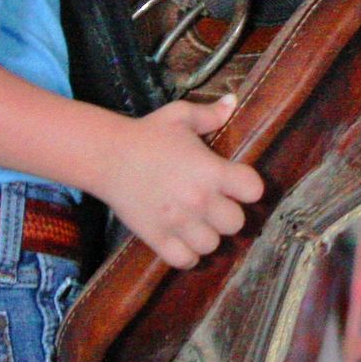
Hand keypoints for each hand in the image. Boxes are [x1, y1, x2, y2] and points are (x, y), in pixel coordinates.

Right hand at [93, 97, 265, 269]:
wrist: (107, 155)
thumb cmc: (147, 134)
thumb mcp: (181, 116)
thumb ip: (211, 113)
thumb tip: (234, 101)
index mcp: (211, 170)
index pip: (253, 190)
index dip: (249, 187)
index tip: (238, 183)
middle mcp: (199, 200)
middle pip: (236, 223)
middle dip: (229, 213)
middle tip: (216, 205)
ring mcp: (178, 222)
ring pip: (212, 245)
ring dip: (208, 235)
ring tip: (199, 223)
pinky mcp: (157, 237)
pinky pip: (185, 260)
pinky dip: (188, 255)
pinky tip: (183, 239)